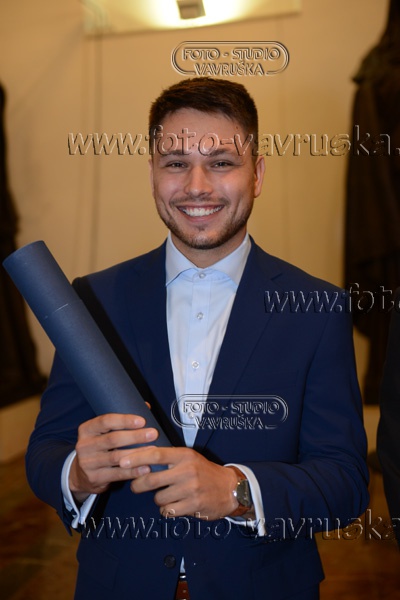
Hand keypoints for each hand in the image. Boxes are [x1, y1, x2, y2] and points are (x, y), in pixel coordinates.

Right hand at [69, 413, 157, 503]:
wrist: (81, 474)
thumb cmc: (100, 447)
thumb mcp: (103, 433)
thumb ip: (122, 420)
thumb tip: (146, 406)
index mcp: (87, 429)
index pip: (105, 421)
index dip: (124, 420)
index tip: (142, 421)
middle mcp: (84, 445)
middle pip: (112, 439)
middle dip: (135, 436)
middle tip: (154, 434)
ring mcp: (88, 463)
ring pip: (116, 457)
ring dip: (137, 453)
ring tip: (154, 450)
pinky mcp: (94, 478)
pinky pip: (117, 474)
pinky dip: (133, 471)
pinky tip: (146, 468)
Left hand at [119, 446, 238, 519]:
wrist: (230, 488)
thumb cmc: (203, 471)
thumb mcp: (188, 458)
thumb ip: (168, 459)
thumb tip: (139, 460)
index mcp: (184, 455)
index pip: (156, 454)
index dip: (136, 457)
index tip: (122, 461)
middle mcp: (187, 470)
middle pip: (151, 478)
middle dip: (138, 485)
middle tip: (136, 486)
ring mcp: (191, 488)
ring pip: (158, 498)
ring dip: (158, 499)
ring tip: (168, 495)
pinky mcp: (194, 505)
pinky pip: (168, 511)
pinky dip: (167, 510)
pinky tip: (175, 505)